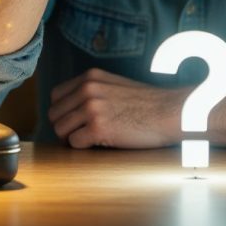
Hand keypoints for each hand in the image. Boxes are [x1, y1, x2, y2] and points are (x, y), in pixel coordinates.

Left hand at [48, 68, 187, 148]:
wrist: (170, 112)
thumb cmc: (148, 103)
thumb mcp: (115, 85)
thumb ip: (93, 91)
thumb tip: (71, 109)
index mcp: (90, 77)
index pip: (56, 96)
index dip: (63, 111)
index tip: (74, 121)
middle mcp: (87, 89)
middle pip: (54, 114)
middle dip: (64, 127)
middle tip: (80, 134)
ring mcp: (92, 108)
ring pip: (60, 130)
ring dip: (72, 139)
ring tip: (90, 140)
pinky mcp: (98, 128)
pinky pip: (74, 143)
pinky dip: (83, 147)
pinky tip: (100, 143)